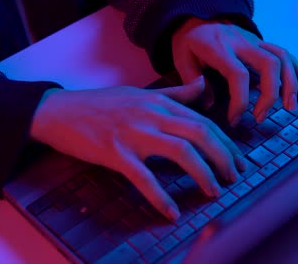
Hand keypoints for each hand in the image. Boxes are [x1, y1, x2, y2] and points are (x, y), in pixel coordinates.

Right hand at [29, 77, 244, 220]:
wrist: (60, 110)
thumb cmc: (101, 104)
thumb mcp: (140, 93)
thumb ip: (174, 93)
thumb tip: (203, 85)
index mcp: (159, 103)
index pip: (203, 121)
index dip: (225, 142)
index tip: (238, 161)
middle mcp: (151, 115)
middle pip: (200, 134)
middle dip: (223, 157)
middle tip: (235, 178)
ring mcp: (134, 133)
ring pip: (180, 152)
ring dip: (203, 174)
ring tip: (214, 192)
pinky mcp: (115, 153)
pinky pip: (143, 177)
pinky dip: (159, 197)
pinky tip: (171, 212)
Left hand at [172, 17, 297, 125]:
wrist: (198, 14)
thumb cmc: (189, 40)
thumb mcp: (181, 57)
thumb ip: (192, 80)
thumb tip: (210, 105)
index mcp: (219, 48)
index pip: (238, 74)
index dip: (239, 100)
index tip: (235, 119)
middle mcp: (242, 42)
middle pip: (269, 64)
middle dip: (271, 93)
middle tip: (262, 117)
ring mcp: (255, 41)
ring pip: (283, 58)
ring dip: (291, 84)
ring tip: (290, 108)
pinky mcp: (263, 43)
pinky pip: (287, 56)